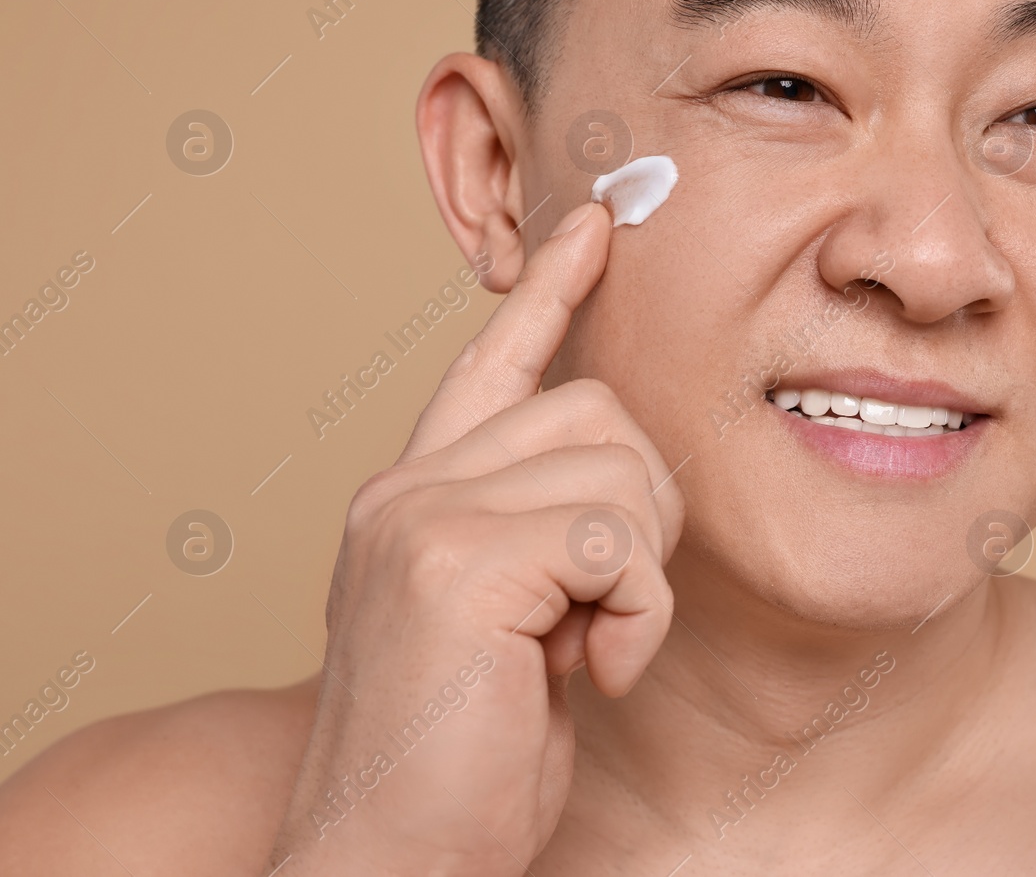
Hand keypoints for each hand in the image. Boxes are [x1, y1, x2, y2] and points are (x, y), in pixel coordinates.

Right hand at [263, 201, 685, 875]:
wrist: (389, 856)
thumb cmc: (460, 753)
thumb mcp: (507, 623)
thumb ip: (538, 535)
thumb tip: (619, 480)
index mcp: (417, 496)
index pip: (490, 363)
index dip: (550, 294)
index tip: (596, 224)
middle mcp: (407, 489)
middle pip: (599, 410)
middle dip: (642, 509)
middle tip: (607, 608)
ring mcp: (422, 517)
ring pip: (618, 468)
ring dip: (639, 572)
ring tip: (589, 646)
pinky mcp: (455, 562)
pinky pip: (616, 540)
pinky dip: (636, 615)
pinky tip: (592, 671)